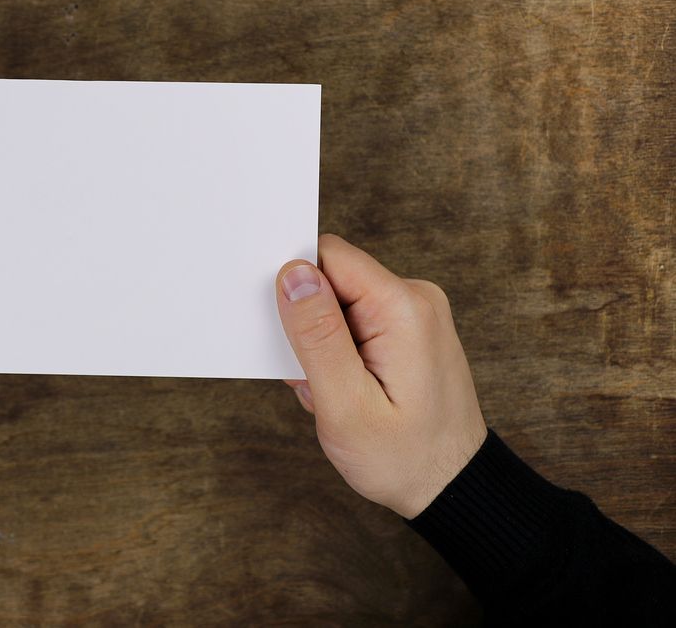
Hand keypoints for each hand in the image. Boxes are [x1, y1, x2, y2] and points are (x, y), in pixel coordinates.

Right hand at [275, 234, 486, 518]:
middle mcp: (414, 298)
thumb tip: (292, 273)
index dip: (296, 288)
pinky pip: (354, 322)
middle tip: (318, 379)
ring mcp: (414, 313)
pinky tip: (347, 392)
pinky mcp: (408, 329)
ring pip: (338, 303)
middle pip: (332, 278)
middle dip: (308, 326)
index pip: (328, 256)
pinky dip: (339, 355)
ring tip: (336, 393)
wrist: (454, 490)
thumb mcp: (345, 404)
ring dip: (323, 346)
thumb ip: (316, 334)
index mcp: (402, 307)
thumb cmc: (403, 457)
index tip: (293, 338)